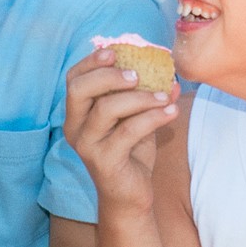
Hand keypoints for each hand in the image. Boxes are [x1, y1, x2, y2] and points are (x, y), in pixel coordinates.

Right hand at [64, 51, 178, 215]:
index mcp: (78, 113)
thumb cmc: (131, 151)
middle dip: (108, 75)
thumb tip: (171, 76)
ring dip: (139, 97)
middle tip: (137, 74)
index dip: (91, 61)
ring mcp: (87, 145)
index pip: (74, 79)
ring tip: (164, 96)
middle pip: (79, 90)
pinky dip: (153, 117)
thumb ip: (145, 95)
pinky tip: (171, 112)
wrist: (131, 195)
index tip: (115, 50)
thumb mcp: (135, 117)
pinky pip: (128, 131)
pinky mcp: (104, 162)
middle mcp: (75, 128)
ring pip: (107, 109)